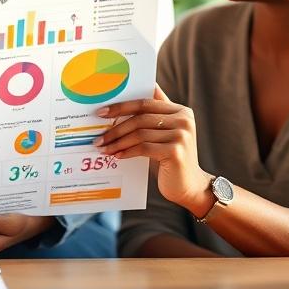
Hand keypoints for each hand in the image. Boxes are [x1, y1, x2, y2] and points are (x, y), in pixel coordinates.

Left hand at [95, 84, 211, 215]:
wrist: (190, 186)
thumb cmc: (169, 158)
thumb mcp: (162, 134)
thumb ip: (150, 117)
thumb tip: (117, 104)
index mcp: (180, 110)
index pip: (145, 102)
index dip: (121, 106)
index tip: (101, 112)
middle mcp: (184, 119)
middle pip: (140, 118)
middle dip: (116, 127)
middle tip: (98, 136)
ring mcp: (181, 135)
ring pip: (140, 133)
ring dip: (118, 142)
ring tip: (104, 148)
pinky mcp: (176, 152)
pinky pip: (143, 148)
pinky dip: (127, 151)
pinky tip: (117, 156)